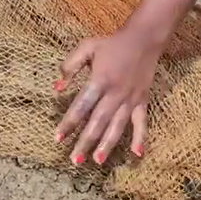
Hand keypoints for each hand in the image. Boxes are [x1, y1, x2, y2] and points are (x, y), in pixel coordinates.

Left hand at [54, 27, 163, 164]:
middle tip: (74, 160)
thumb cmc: (111, 43)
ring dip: (108, 144)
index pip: (81, 105)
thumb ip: (70, 66)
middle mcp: (115, 93)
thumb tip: (56, 87)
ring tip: (97, 160)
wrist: (144, 38)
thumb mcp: (87, 47)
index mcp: (99, 80)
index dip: (69, 122)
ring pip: (118, 125)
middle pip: (98, 121)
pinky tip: (137, 154)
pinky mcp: (142, 101)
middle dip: (86, 141)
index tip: (58, 138)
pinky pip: (142, 122)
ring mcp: (130, 99)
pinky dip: (141, 138)